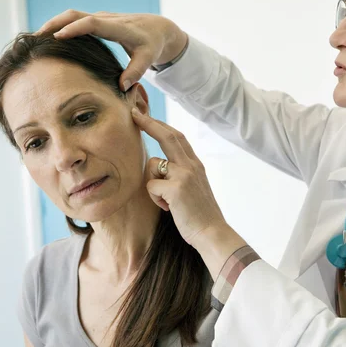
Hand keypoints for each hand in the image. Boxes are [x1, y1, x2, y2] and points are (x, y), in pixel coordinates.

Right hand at [37, 10, 187, 90]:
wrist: (158, 29)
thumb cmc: (152, 45)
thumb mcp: (148, 59)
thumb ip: (136, 72)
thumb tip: (122, 87)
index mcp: (118, 28)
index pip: (91, 24)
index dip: (73, 29)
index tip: (56, 37)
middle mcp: (107, 19)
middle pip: (75, 14)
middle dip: (54, 23)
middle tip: (35, 37)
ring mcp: (101, 18)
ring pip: (72, 15)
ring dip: (54, 24)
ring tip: (36, 39)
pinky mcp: (98, 21)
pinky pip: (76, 20)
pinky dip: (61, 26)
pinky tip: (50, 39)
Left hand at [131, 109, 248, 277]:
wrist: (212, 233)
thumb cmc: (199, 216)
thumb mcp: (193, 188)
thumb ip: (180, 174)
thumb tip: (160, 167)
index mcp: (195, 165)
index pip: (177, 137)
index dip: (160, 125)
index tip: (146, 116)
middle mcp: (191, 165)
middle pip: (167, 135)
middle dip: (148, 122)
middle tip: (133, 113)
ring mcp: (184, 174)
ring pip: (152, 164)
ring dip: (152, 183)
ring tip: (167, 202)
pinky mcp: (176, 188)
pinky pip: (151, 186)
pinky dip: (155, 199)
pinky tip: (169, 209)